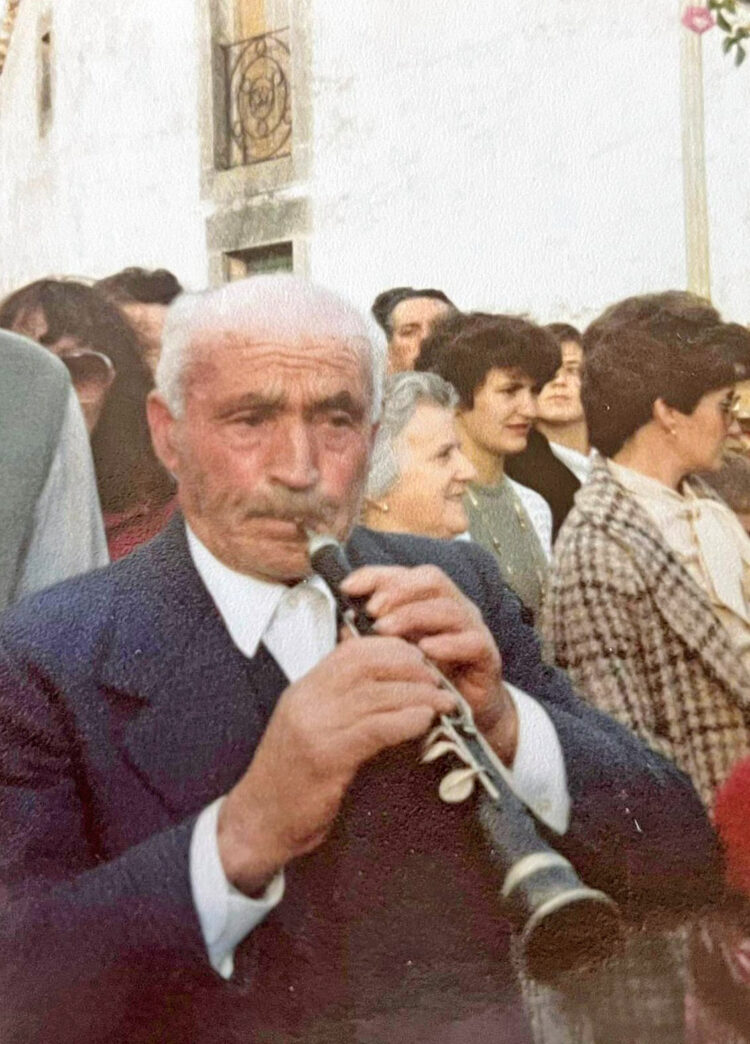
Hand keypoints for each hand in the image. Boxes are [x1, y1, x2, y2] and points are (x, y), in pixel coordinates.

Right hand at [218, 636, 453, 894]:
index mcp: (304, 689)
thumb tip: (387, 688)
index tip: (420, 659)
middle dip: (410, 666)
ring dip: (418, 694)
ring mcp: (314, 726)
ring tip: (444, 701)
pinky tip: (425, 721)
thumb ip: (341, 705)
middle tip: (438, 679)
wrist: (256, 822)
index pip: (351, 650)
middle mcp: (307, 700)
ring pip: (375, 694)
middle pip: (367, 664)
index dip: (392, 649)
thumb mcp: (312, 729)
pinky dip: (405, 720)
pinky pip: (374, 728)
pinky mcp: (325, 756)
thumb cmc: (290, 780)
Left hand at [341, 564, 517, 763]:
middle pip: (431, 580)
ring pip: (448, 607)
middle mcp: (453, 607)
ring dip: (413, 615)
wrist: (460, 716)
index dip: (376, 575)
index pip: (405, 574)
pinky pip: (472, 641)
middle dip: (397, 590)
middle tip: (371, 610)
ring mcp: (472, 629)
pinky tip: (425, 650)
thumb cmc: (426, 679)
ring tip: (386, 629)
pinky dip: (448, 643)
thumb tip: (343, 624)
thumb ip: (370, 638)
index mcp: (429, 601)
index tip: (348, 586)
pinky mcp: (486, 655)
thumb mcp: (393, 654)